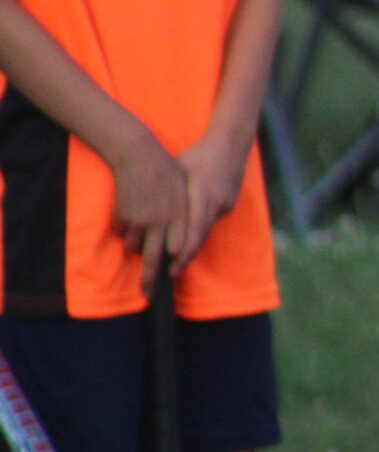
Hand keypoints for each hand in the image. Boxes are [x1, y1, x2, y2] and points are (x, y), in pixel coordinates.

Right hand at [106, 130, 188, 281]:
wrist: (140, 156)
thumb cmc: (167, 173)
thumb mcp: (184, 194)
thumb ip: (184, 218)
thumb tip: (180, 245)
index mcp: (180, 217)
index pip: (179, 249)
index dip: (175, 264)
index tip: (172, 277)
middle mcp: (161, 222)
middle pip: (153, 258)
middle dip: (149, 279)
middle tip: (147, 295)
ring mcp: (140, 220)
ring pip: (134, 247)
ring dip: (135, 248)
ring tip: (136, 245)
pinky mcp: (123, 216)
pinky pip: (121, 233)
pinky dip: (124, 232)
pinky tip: (128, 220)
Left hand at [172, 129, 252, 269]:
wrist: (231, 145)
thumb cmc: (199, 155)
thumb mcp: (179, 169)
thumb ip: (168, 191)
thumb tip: (145, 211)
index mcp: (203, 192)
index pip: (193, 227)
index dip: (182, 248)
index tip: (170, 263)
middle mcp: (216, 203)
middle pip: (199, 236)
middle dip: (185, 257)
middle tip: (171, 275)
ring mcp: (224, 205)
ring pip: (204, 233)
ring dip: (190, 250)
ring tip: (176, 266)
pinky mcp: (228, 205)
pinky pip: (210, 225)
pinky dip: (197, 237)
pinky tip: (187, 247)